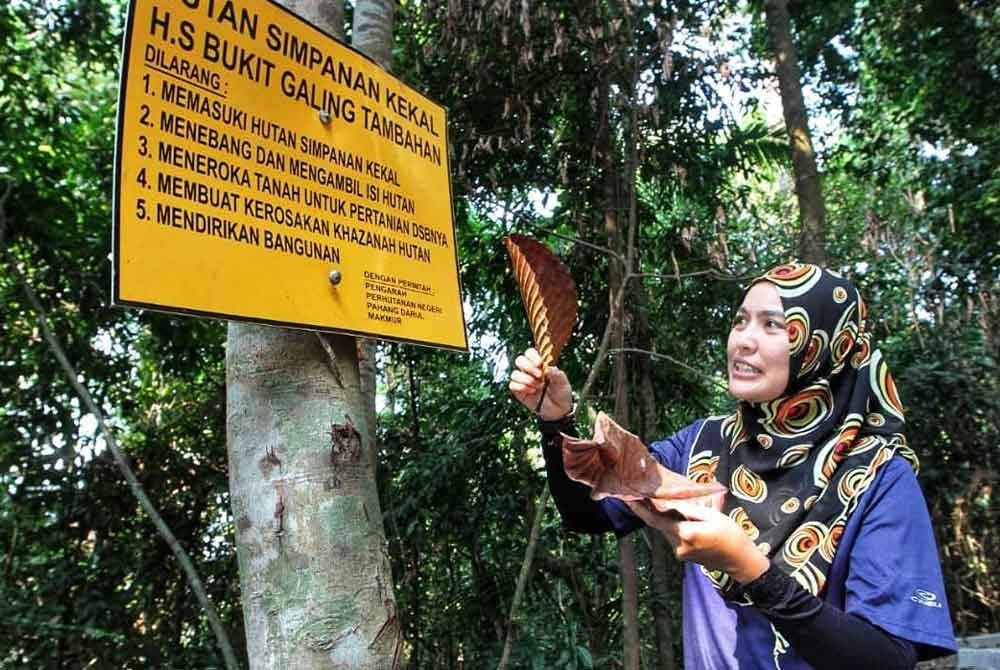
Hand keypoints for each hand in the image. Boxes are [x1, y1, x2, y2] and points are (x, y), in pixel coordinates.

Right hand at [508, 347, 573, 420]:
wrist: (558, 411)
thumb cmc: (561, 394)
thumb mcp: (563, 383)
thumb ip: (557, 374)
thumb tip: (549, 367)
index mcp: (540, 365)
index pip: (530, 353)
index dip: (532, 356)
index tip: (539, 364)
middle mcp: (529, 371)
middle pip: (519, 360)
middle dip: (528, 367)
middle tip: (539, 375)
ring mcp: (523, 381)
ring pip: (515, 373)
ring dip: (526, 379)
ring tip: (537, 386)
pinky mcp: (519, 392)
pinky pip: (512, 385)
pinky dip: (522, 388)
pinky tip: (532, 392)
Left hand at [626, 500, 768, 583]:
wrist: (740, 561)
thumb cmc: (731, 535)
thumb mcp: (713, 515)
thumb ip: (688, 510)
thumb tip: (668, 502)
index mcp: (686, 533)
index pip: (656, 520)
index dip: (641, 509)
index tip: (629, 499)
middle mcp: (678, 545)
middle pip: (659, 524)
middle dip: (651, 511)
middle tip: (641, 494)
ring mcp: (679, 553)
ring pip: (666, 531)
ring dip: (664, 518)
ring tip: (662, 503)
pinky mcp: (682, 556)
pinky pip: (673, 536)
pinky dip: (672, 526)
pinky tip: (679, 518)